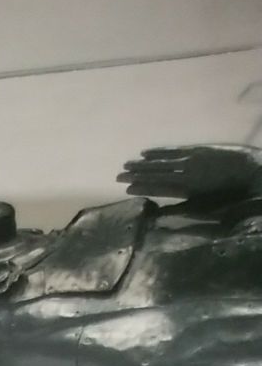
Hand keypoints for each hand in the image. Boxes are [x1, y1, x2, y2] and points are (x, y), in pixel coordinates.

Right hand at [118, 144, 261, 206]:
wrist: (252, 171)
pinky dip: (158, 152)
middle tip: (118, 176)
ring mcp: (190, 160)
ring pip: (162, 162)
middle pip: (156, 174)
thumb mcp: (206, 205)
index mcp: (188, 189)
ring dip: (143, 163)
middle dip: (136, 175)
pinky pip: (173, 151)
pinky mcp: (197, 151)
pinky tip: (145, 153)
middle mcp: (185, 173)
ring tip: (126, 164)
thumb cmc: (230, 194)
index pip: (159, 188)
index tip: (126, 189)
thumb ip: (181, 209)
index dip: (143, 188)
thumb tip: (158, 215)